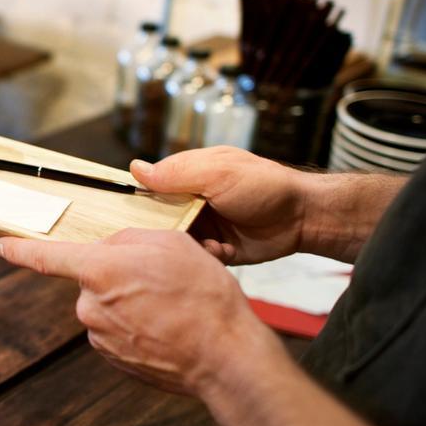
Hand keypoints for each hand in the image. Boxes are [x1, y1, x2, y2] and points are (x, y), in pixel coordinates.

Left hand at [0, 229, 275, 395]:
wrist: (223, 355)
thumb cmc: (201, 295)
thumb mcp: (170, 242)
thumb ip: (128, 239)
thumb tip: (111, 249)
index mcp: (98, 270)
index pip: (46, 257)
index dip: (20, 249)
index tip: (0, 245)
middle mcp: (90, 305)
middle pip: (93, 279)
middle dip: (118, 275)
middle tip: (160, 279)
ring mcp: (99, 336)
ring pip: (107, 305)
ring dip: (130, 302)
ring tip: (170, 306)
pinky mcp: (113, 358)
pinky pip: (118, 330)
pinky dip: (136, 325)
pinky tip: (165, 327)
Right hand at [132, 146, 305, 264]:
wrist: (302, 217)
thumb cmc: (262, 185)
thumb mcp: (217, 173)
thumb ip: (176, 172)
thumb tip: (134, 168)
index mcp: (188, 177)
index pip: (150, 187)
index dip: (136, 199)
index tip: (123, 213)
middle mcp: (191, 202)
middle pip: (158, 218)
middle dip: (161, 229)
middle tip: (169, 234)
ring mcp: (204, 226)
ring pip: (176, 241)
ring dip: (187, 245)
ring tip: (207, 243)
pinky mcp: (216, 249)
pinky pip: (198, 257)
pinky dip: (207, 256)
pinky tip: (223, 250)